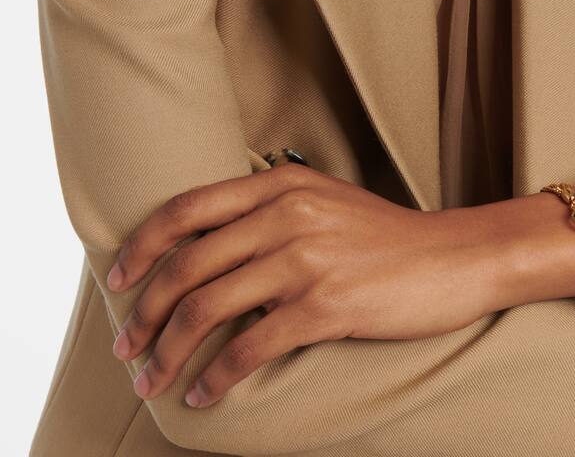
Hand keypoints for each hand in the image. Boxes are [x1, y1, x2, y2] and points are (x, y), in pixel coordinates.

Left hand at [106, 164, 498, 407]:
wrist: (453, 257)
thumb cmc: (384, 235)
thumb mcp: (323, 199)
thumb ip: (268, 210)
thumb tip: (207, 246)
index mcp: (280, 183)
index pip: (186, 208)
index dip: (141, 246)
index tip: (117, 279)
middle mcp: (286, 213)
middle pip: (187, 265)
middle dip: (143, 312)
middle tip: (125, 346)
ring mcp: (306, 258)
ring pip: (208, 308)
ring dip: (168, 352)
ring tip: (152, 380)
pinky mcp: (326, 305)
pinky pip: (250, 347)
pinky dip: (217, 377)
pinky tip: (204, 394)